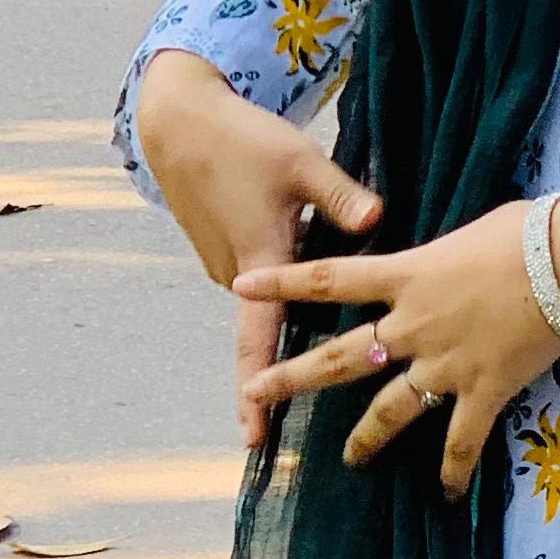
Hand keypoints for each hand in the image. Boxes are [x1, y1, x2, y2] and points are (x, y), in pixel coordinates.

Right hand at [131, 47, 382, 439]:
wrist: (179, 120)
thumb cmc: (243, 139)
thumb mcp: (301, 163)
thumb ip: (343, 197)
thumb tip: (380, 220)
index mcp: (260, 262)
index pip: (257, 341)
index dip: (257, 391)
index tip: (254, 437)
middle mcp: (237, 274)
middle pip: (268, 334)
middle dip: (281, 377)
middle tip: (288, 426)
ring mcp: (226, 265)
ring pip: (267, 306)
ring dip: (286, 322)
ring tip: (311, 351)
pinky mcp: (225, 251)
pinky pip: (258, 285)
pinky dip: (276, 291)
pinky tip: (299, 278)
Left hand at [235, 187, 559, 493]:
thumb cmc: (530, 231)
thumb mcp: (471, 229)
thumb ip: (445, 251)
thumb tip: (450, 254)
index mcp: (409, 275)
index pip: (331, 277)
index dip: (282, 282)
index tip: (240, 286)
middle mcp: (415, 325)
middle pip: (341, 357)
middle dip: (294, 377)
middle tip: (255, 393)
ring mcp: (446, 363)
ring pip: (392, 409)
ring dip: (366, 437)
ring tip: (348, 459)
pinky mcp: (484, 391)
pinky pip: (462, 440)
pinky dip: (454, 470)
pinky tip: (448, 495)